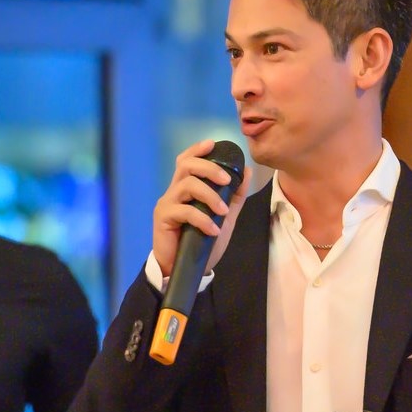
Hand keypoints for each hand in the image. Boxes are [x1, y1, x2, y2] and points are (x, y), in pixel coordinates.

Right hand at [153, 139, 251, 275]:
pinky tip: (213, 230)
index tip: (212, 143)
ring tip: (223, 212)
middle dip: (209, 168)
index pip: (186, 160)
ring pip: (187, 185)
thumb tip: (247, 172)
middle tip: (227, 180)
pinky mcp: (163, 218)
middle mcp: (174, 191)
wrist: (189, 268)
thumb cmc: (203, 240)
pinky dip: (203, 219)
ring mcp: (167, 203)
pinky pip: (184, 211)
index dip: (197, 150)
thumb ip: (234, 196)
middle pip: (186, 165)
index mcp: (186, 187)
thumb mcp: (224, 216)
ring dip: (210, 196)